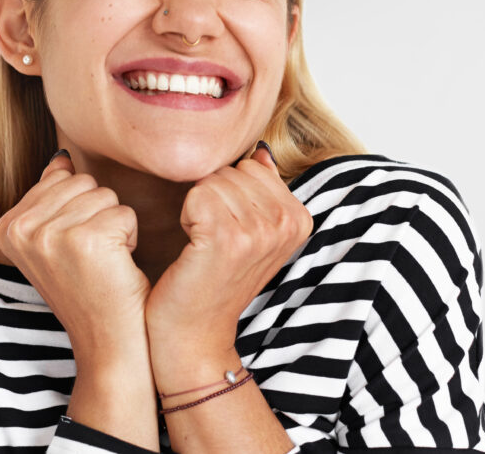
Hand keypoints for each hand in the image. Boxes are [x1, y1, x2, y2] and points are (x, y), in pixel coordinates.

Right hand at [0, 151, 151, 356]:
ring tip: (103, 263)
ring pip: (105, 195)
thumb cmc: (89, 290)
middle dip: (98, 214)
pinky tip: (116, 269)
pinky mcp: (85, 241)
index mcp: (7, 227)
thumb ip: (52, 196)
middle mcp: (21, 229)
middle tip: (92, 259)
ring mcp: (50, 235)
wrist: (107, 343)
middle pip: (83, 181)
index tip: (73, 251)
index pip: (60, 178)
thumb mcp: (56, 241)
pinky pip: (124, 213)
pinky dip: (131, 239)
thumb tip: (61, 159)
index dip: (79, 212)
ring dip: (115, 227)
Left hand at [145, 144, 312, 361]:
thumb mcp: (253, 234)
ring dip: (198, 210)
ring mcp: (259, 232)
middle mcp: (286, 224)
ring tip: (205, 247)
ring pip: (211, 181)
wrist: (196, 333)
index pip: (251, 166)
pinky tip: (194, 249)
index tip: (231, 233)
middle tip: (215, 242)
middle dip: (213, 199)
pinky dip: (186, 218)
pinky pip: (196, 195)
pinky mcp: (228, 239)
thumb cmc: (216, 280)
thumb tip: (262, 151)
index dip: (230, 195)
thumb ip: (262, 190)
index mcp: (299, 219)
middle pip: (231, 171)